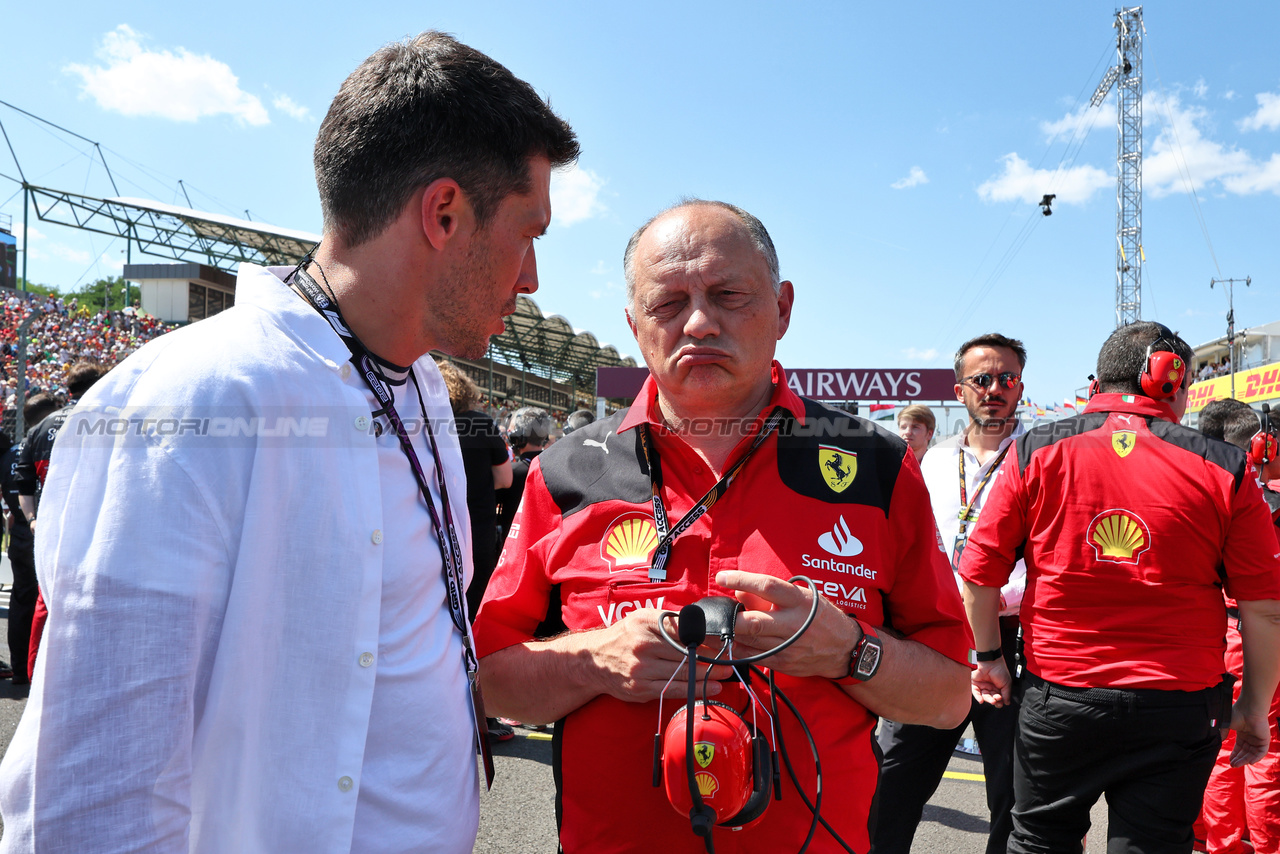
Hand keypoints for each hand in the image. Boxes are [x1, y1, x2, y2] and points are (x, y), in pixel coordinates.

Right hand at [591, 608, 730, 703]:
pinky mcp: (642, 688)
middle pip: (687, 652)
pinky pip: (673, 689)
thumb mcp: (642, 619)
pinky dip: (695, 689)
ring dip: (709, 674)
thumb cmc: (623, 636)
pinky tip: (710, 688)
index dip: (708, 636)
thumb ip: (668, 621)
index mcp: (646, 623)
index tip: (726, 640)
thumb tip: (700, 623)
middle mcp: (644, 645)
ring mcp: (642, 669)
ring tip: (726, 674)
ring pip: (683, 672)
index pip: (685, 629)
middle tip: (732, 659)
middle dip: (713, 657)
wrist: (593, 660)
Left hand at [715, 570, 854, 678]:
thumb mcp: (802, 597)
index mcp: (799, 601)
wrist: (845, 649)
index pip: (767, 587)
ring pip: (750, 642)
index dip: (742, 580)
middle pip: (754, 622)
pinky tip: (722, 645)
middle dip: (729, 620)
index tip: (722, 578)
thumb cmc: (821, 617)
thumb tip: (738, 594)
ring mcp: (788, 647)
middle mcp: (792, 624)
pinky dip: (735, 651)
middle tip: (709, 614)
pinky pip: (753, 658)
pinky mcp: (783, 664)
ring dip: (725, 637)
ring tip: (706, 629)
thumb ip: (770, 596)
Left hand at [971, 659, 1011, 707]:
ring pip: (984, 696)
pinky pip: (975, 692)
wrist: (991, 661)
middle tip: (997, 700)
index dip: (1000, 701)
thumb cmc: (1000, 670)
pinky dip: (978, 697)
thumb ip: (1007, 694)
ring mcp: (982, 686)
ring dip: (988, 699)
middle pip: (991, 698)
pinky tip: (981, 701)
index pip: (998, 698)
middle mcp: (990, 688)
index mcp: (998, 688)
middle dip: (994, 700)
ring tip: (993, 700)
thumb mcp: (1007, 683)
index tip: (1001, 702)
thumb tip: (1007, 703)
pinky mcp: (975, 683)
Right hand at [1227, 703, 1271, 766]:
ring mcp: (1258, 739)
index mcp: (1242, 734)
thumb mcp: (1226, 725)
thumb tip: (1218, 741)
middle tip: (1233, 765)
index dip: (1234, 754)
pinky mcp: (1265, 740)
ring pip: (1252, 753)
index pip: (1239, 747)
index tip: (1229, 761)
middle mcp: (1251, 737)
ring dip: (1245, 760)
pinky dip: (1256, 758)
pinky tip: (1249, 762)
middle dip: (1239, 759)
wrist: (1249, 709)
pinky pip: (1262, 752)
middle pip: (1245, 752)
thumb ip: (1222, 733)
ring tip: (1237, 765)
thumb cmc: (1237, 714)